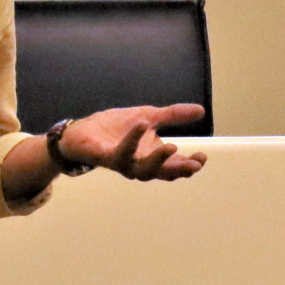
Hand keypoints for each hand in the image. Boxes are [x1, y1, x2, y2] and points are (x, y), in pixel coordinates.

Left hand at [60, 104, 207, 180]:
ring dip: (158, 161)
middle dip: (179, 170)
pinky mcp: (106, 156)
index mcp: (152, 157)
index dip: (190, 165)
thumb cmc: (115, 128)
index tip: (202, 157)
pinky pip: (120, 153)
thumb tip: (201, 110)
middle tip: (193, 164)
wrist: (81, 131)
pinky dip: (131, 140)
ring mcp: (123, 162)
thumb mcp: (148, 116)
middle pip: (163, 174)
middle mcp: (140, 164)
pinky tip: (141, 125)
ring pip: (143, 171)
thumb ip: (172, 115)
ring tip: (171, 146)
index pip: (175, 167)